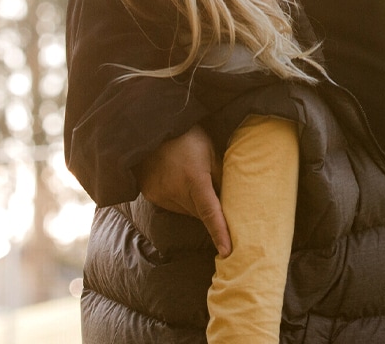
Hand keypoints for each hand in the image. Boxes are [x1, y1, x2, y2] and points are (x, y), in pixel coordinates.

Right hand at [136, 124, 230, 256]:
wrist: (153, 131)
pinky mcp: (152, 196)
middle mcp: (176, 192)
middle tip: (217, 196)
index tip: (226, 252)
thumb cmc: (188, 138)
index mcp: (195, 180)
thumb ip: (220, 174)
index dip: (220, 232)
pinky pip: (171, 206)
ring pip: (185, 211)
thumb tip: (233, 196)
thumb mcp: (210, 151)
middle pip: (198, 214)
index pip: (210, 212)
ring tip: (192, 180)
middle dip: (209, 211)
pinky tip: (178, 181)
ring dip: (193, 204)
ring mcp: (161, 195)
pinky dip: (179, 200)